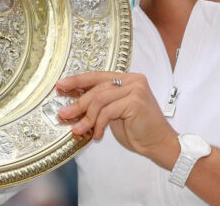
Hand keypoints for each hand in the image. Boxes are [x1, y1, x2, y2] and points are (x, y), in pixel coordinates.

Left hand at [56, 71, 177, 162]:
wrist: (159, 144)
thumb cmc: (137, 129)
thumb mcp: (113, 113)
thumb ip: (99, 104)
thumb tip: (72, 102)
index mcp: (127, 78)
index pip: (97, 76)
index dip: (77, 80)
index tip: (61, 86)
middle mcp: (133, 79)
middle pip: (96, 88)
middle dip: (78, 103)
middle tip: (63, 113)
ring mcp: (135, 89)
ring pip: (100, 99)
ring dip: (86, 117)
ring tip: (77, 129)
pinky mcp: (135, 101)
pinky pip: (107, 111)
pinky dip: (98, 124)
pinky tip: (97, 135)